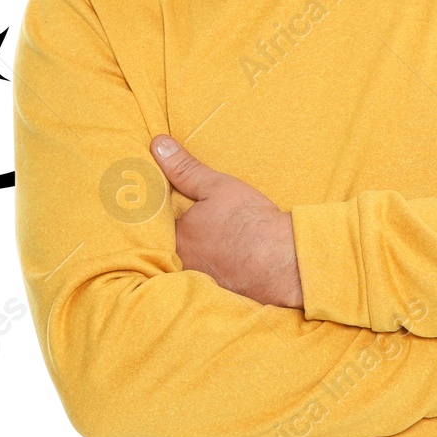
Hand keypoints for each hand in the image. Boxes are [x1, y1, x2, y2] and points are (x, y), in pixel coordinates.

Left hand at [150, 134, 303, 308]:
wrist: (283, 262)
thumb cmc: (249, 221)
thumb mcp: (216, 186)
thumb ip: (184, 168)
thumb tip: (157, 144)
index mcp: (175, 235)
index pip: (153, 223)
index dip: (157, 212)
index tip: (160, 202)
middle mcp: (180, 262)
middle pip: (167, 244)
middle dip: (171, 234)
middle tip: (186, 222)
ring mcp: (198, 279)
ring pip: (185, 262)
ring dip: (191, 252)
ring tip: (206, 240)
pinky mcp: (218, 291)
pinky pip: (203, 277)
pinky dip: (209, 267)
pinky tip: (221, 259)